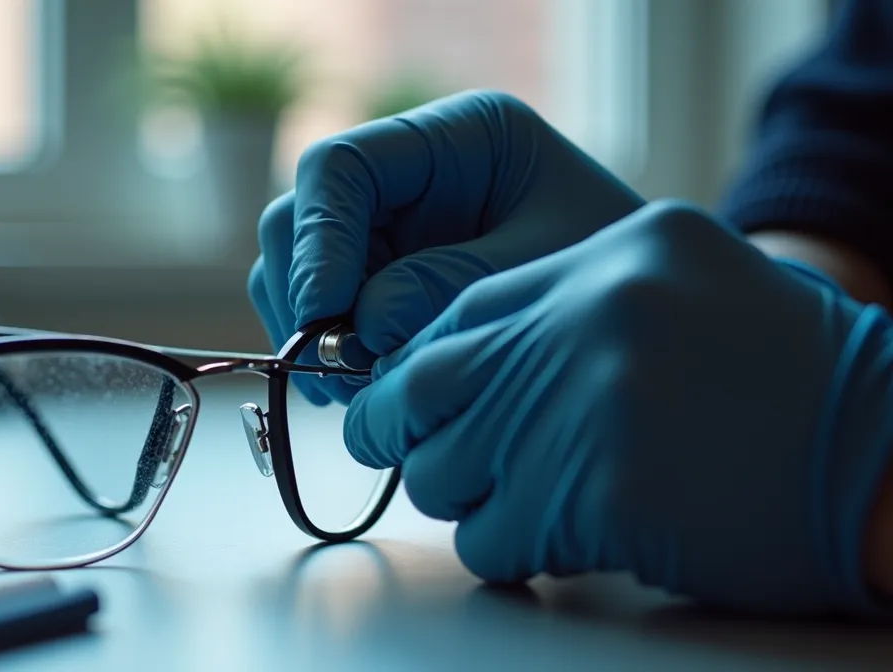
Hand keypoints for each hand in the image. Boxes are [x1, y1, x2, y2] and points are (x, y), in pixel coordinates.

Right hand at [248, 90, 644, 404]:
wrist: (652, 319)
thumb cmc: (617, 276)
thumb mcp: (542, 269)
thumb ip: (448, 287)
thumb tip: (361, 329)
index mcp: (455, 140)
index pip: (342, 167)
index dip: (318, 239)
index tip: (327, 314)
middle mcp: (406, 179)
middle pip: (298, 219)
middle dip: (307, 297)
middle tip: (342, 371)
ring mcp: (387, 234)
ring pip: (294, 272)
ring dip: (312, 336)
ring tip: (359, 392)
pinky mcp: (381, 286)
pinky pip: (319, 318)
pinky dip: (329, 359)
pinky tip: (367, 392)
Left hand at [344, 200, 892, 614]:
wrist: (891, 456)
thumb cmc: (793, 381)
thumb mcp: (688, 283)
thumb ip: (577, 304)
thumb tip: (467, 361)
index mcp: (610, 258)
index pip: (458, 312)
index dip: (421, 366)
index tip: (413, 402)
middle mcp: (588, 317)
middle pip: (423, 385)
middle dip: (398, 430)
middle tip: (409, 455)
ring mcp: (589, 404)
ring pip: (442, 468)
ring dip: (463, 497)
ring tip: (517, 503)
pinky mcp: (599, 495)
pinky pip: (491, 537)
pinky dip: (508, 552)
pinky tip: (555, 544)